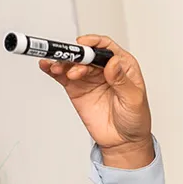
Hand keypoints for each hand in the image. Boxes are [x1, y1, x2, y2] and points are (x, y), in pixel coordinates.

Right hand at [39, 34, 153, 168]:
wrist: (123, 141)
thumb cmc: (135, 118)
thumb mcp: (134, 99)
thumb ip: (121, 81)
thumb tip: (113, 62)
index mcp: (123, 65)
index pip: (107, 47)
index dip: (94, 42)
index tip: (83, 44)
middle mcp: (104, 68)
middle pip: (87, 53)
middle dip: (76, 54)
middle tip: (69, 60)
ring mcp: (90, 78)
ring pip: (73, 63)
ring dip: (64, 62)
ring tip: (58, 68)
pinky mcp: (77, 89)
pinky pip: (63, 76)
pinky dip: (54, 70)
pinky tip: (47, 66)